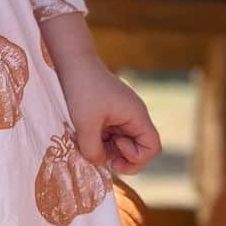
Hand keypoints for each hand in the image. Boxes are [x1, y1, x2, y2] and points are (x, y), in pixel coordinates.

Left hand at [55, 54, 161, 174]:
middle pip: (139, 146)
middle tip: (99, 154)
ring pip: (123, 140)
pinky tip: (85, 133)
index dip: (137, 160)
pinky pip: (112, 132)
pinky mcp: (110, 111)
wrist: (73, 61)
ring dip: (108, 147)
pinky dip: (101, 138)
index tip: (114, 157)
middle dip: (120, 156)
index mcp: (137, 115)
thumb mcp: (85, 123)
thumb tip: (100, 163)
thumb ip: (93, 150)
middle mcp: (134, 114)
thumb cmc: (82, 89)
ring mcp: (122, 112)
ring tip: (88, 141)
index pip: (152, 147)